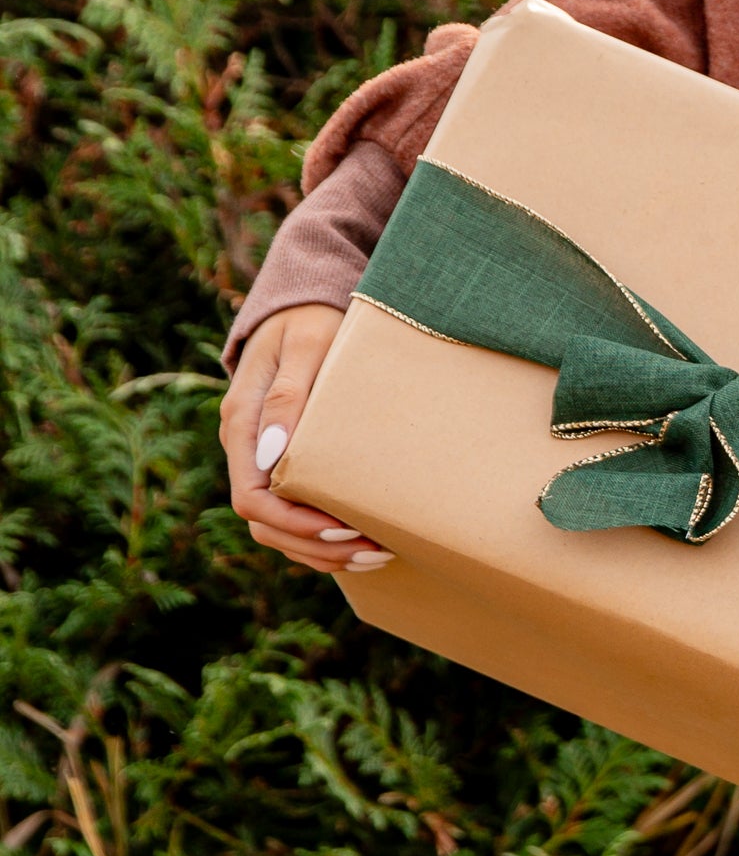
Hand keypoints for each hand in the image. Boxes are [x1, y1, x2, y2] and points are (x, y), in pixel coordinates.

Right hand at [217, 304, 387, 575]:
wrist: (304, 301)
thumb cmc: (310, 319)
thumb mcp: (304, 346)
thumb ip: (288, 396)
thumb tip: (272, 454)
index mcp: (243, 424)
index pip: (250, 498)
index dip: (293, 524)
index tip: (341, 529)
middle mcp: (245, 447)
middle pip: (264, 524)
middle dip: (315, 546)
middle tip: (374, 550)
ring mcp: (260, 455)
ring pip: (277, 527)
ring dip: (321, 550)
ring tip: (377, 553)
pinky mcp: (281, 459)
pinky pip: (292, 513)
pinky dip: (322, 537)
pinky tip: (362, 541)